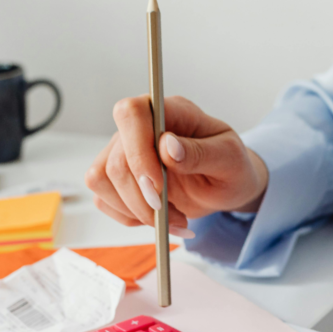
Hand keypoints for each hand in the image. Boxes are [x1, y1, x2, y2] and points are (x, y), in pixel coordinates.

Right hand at [87, 95, 268, 235]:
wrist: (225, 186)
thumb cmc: (230, 166)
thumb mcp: (229, 159)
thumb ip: (200, 152)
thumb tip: (167, 146)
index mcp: (169, 111)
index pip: (132, 114)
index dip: (137, 151)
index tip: (158, 185)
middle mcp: (140, 128)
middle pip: (115, 160)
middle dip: (142, 198)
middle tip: (175, 215)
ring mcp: (123, 152)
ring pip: (102, 180)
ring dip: (136, 210)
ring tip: (173, 218)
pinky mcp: (117, 178)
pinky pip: (104, 199)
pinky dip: (131, 218)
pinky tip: (159, 219)